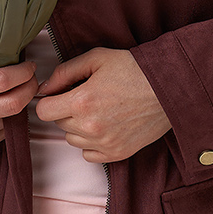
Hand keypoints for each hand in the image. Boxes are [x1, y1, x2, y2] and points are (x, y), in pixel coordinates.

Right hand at [0, 44, 39, 154]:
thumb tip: (2, 41)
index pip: (2, 81)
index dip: (22, 72)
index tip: (28, 65)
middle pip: (14, 103)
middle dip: (29, 88)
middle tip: (30, 78)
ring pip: (10, 120)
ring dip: (19, 104)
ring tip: (16, 91)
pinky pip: (1, 134)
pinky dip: (7, 120)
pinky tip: (1, 108)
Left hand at [32, 47, 171, 162]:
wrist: (169, 88)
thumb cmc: (134, 69)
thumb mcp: (97, 58)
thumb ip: (65, 72)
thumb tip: (45, 87)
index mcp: (81, 101)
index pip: (43, 111)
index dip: (49, 100)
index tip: (60, 95)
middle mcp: (90, 126)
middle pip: (59, 124)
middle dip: (67, 110)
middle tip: (87, 97)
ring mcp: (104, 143)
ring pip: (72, 140)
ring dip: (78, 127)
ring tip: (99, 111)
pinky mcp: (117, 153)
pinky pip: (88, 154)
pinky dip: (91, 143)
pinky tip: (105, 126)